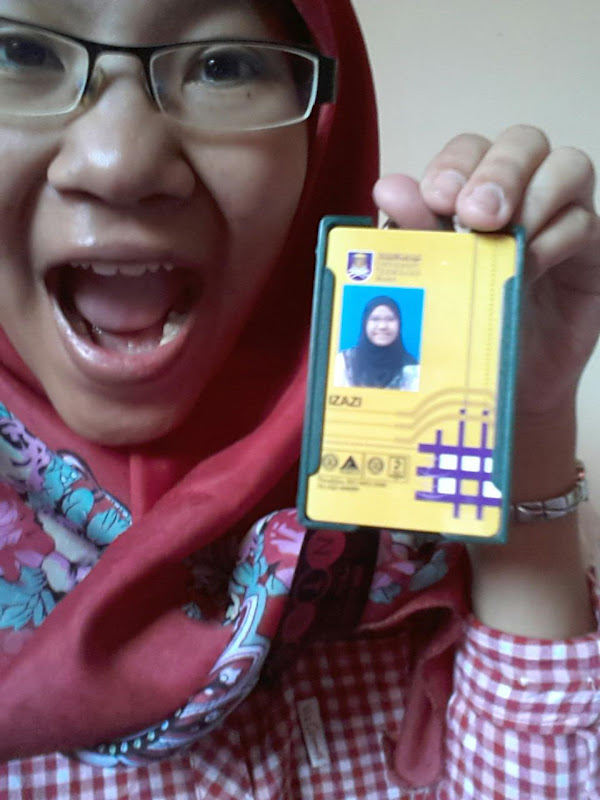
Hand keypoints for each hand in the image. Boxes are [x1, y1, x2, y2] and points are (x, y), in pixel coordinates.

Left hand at [373, 125, 599, 419]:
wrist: (494, 385)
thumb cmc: (459, 325)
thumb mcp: (433, 279)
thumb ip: (417, 232)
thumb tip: (388, 188)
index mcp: (472, 192)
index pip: (470, 150)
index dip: (455, 164)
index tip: (437, 197)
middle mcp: (520, 194)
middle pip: (524, 142)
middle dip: (499, 170)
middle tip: (475, 213)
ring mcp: (559, 218)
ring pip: (567, 166)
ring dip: (535, 195)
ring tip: (504, 236)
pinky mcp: (590, 251)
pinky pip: (585, 222)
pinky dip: (555, 239)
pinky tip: (527, 269)